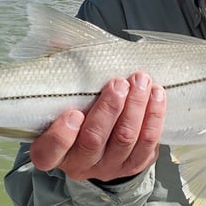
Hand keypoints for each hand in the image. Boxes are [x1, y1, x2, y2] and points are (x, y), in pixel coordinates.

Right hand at [29, 72, 166, 181]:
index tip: (74, 113)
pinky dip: (153, 117)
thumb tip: (57, 38)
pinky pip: (147, 144)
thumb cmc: (79, 106)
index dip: (61, 136)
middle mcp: (79, 163)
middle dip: (109, 109)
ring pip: (124, 139)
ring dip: (135, 108)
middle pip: (94, 140)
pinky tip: (156, 95)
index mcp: (51, 150)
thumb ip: (59, 69)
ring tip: (141, 82)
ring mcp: (108, 167)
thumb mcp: (63, 92)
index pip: (49, 152)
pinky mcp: (134, 165)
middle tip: (119, 84)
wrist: (105, 138)